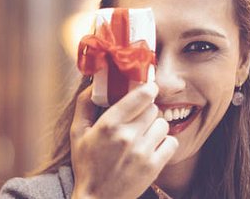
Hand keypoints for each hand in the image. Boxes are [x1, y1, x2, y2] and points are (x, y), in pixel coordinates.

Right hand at [70, 82, 178, 198]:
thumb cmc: (87, 165)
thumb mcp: (77, 133)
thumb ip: (84, 104)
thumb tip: (95, 83)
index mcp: (109, 125)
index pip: (141, 96)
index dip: (148, 88)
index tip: (150, 88)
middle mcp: (127, 136)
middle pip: (152, 109)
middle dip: (147, 111)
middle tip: (139, 119)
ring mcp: (142, 152)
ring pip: (163, 124)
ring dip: (155, 127)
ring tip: (144, 136)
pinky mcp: (154, 166)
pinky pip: (171, 142)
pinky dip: (165, 143)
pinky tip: (153, 147)